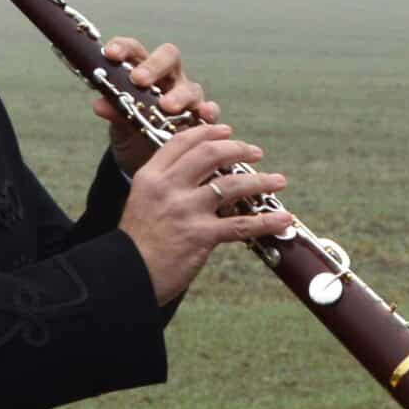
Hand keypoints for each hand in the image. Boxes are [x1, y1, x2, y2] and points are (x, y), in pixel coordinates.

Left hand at [96, 37, 217, 174]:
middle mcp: (168, 78)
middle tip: (139, 80)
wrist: (144, 154)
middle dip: (154, 66)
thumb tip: (100, 105)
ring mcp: (187, 95)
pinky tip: (204, 114)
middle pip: (168, 57)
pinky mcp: (200, 116)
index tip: (110, 54)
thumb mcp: (119, 121)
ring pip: (189, 86)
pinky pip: (208, 110)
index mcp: (143, 70)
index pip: (135, 50)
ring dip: (178, 95)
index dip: (124, 48)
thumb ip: (113, 110)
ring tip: (167, 106)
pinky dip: (208, 110)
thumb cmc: (132, 127)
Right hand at [117, 121, 292, 304]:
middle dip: (238, 149)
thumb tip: (203, 178)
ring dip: (260, 181)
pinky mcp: (201, 235)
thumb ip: (166, 187)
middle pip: (210, 154)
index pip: (183, 142)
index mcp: (151, 177)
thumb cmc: (136, 245)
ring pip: (232, 185)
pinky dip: (266, 221)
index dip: (209, 133)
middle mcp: (168, 188)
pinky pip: (241, 225)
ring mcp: (186, 210)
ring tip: (278, 181)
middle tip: (255, 151)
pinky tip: (283, 219)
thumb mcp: (141, 204)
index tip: (228, 132)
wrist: (126, 277)